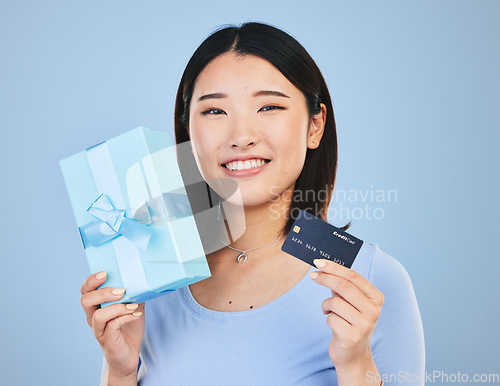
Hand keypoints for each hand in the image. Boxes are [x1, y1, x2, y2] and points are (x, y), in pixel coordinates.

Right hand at [80, 271, 144, 380]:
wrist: (130, 355)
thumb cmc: (129, 329)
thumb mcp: (133, 307)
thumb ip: (135, 294)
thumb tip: (143, 278)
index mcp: (96, 307)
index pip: (86, 291)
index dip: (91, 281)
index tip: (105, 273)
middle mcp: (93, 318)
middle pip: (86, 300)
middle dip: (103, 292)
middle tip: (121, 290)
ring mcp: (99, 330)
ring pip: (97, 315)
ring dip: (116, 307)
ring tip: (132, 305)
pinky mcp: (107, 340)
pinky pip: (112, 327)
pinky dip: (125, 318)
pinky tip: (136, 315)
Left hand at [309, 259, 383, 378]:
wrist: (353, 355)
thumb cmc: (349, 322)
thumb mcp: (349, 302)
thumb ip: (341, 286)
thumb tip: (323, 266)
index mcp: (376, 297)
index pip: (353, 276)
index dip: (334, 267)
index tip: (318, 262)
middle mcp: (374, 310)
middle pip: (344, 286)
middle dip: (325, 278)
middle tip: (312, 276)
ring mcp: (365, 324)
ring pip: (335, 302)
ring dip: (326, 305)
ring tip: (329, 311)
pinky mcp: (353, 336)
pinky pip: (331, 318)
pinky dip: (328, 319)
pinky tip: (334, 325)